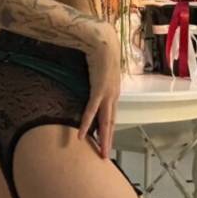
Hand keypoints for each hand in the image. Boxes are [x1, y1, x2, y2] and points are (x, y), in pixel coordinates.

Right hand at [79, 22, 120, 158]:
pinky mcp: (99, 90)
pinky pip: (91, 111)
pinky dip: (86, 124)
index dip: (108, 129)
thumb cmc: (102, 51)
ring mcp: (107, 94)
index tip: (105, 141)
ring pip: (105, 121)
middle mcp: (113, 95)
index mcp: (114, 92)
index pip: (111, 115)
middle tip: (104, 156)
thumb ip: (98, 78)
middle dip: (108, 140)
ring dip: (102, 138)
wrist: (104, 41)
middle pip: (111, 123)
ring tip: (100, 153)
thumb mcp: (101, 69)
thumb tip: (93, 80)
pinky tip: (82, 135)